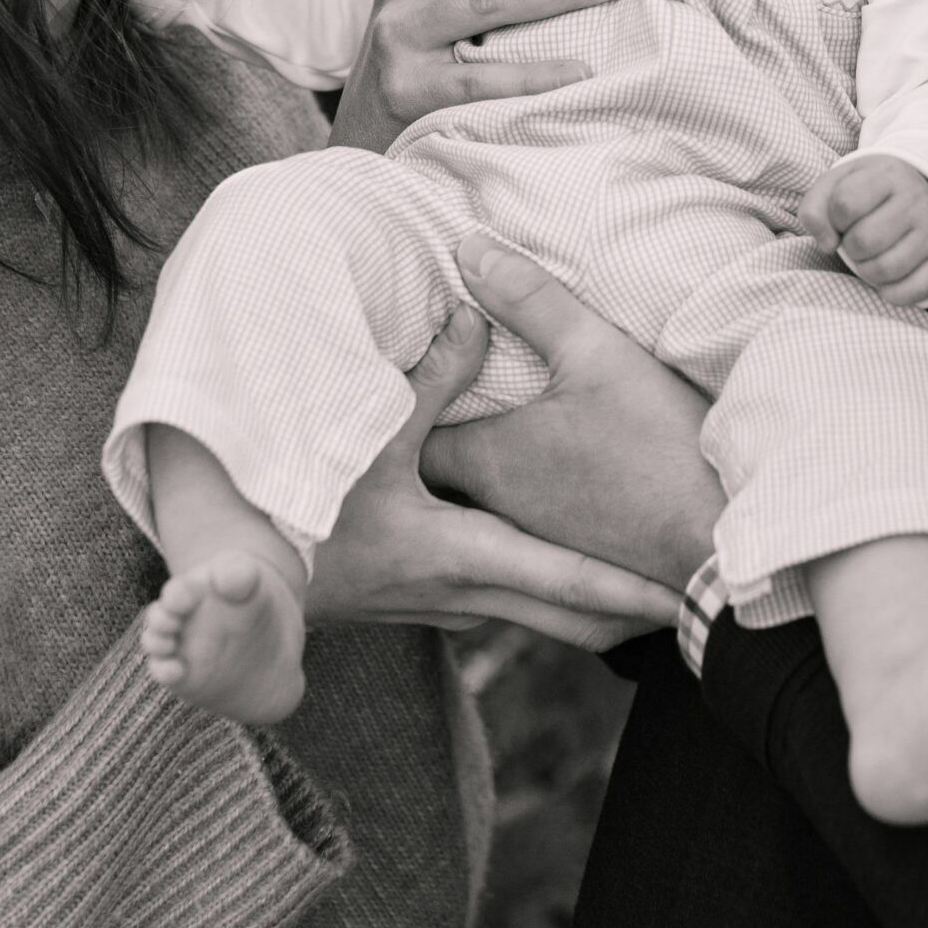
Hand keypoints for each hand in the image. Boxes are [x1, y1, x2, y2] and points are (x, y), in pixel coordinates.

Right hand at [306, 299, 678, 649]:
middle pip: (569, 617)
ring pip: (535, 613)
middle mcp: (461, 597)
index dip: (630, 592)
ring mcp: (440, 609)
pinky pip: (500, 602)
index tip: (685, 596)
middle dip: (629, 611)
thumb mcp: (373, 433)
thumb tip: (472, 310)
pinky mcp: (422, 603)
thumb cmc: (301, 508)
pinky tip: (550, 562)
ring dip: (586, 603)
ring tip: (644, 583)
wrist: (237, 583)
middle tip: (690, 601)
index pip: (568, 584)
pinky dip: (540, 591)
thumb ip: (435, 373)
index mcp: (461, 556)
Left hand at [422, 236, 722, 592]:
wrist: (718, 543)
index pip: (411, 433)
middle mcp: (496, 509)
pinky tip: (551, 477)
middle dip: (436, 436)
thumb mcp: (594, 352)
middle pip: (440, 473)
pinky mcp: (574, 561)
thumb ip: (528, 298)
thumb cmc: (654, 446)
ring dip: (481, 473)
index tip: (410, 371)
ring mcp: (534, 543)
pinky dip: (523, 504)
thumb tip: (468, 248)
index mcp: (488, 459)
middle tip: (440, 396)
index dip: (406, 402)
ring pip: (480, 506)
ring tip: (490, 432)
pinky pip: (524, 532)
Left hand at [800, 155, 927, 307]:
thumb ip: (815, 208)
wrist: (918, 188)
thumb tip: (826, 244)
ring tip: (870, 257)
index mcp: (888, 174)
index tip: (843, 217)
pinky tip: (886, 277)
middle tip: (856, 239)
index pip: (845, 204)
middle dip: (849, 247)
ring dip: (866, 270)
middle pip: (863, 241)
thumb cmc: (867, 191)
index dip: (834, 218)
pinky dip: (890, 292)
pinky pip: (912, 291)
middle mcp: (916, 200)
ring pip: (885, 269)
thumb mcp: (836, 184)